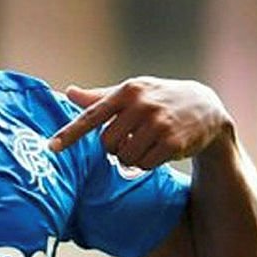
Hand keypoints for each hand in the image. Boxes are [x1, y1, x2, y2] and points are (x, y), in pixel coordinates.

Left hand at [49, 77, 231, 168]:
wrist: (205, 108)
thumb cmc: (159, 99)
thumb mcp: (133, 92)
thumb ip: (100, 97)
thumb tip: (69, 92)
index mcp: (127, 91)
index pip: (92, 115)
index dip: (70, 134)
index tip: (51, 148)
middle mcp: (142, 105)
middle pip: (107, 143)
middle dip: (114, 148)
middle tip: (130, 140)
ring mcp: (158, 124)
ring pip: (125, 157)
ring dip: (130, 158)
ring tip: (145, 145)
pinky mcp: (172, 142)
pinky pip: (144, 165)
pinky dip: (146, 163)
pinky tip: (158, 151)